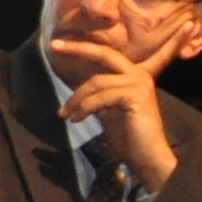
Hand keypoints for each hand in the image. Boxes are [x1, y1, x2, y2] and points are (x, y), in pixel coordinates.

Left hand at [51, 35, 183, 194]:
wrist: (147, 158)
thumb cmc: (128, 138)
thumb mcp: (107, 111)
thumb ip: (97, 96)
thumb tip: (77, 91)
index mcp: (133, 75)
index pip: (106, 55)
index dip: (84, 46)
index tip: (58, 43)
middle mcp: (139, 74)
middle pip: (103, 54)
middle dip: (78, 48)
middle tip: (54, 45)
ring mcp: (139, 83)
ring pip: (96, 83)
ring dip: (76, 100)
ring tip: (67, 115)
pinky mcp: (136, 95)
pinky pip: (101, 97)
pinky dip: (85, 108)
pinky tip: (77, 119)